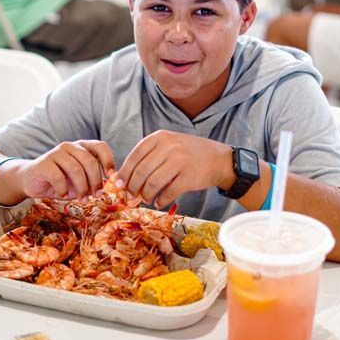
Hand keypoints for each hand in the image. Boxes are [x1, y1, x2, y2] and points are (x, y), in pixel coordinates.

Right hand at [17, 140, 114, 199]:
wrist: (32, 181)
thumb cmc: (60, 181)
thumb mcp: (79, 179)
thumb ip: (92, 179)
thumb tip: (110, 186)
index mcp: (81, 147)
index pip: (100, 146)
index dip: (108, 160)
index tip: (111, 177)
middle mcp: (70, 146)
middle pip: (89, 160)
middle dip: (95, 180)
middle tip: (96, 195)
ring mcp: (56, 153)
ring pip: (76, 169)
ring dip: (81, 188)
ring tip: (82, 199)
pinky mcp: (44, 163)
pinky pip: (58, 177)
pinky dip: (63, 189)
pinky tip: (63, 195)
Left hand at [117, 130, 232, 207]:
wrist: (220, 159)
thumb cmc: (190, 153)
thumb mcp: (169, 144)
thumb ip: (150, 156)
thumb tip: (125, 178)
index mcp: (160, 137)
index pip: (135, 155)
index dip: (125, 171)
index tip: (119, 184)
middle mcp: (169, 146)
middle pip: (141, 171)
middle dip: (133, 187)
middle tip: (131, 196)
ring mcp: (179, 161)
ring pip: (152, 183)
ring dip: (146, 195)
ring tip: (146, 199)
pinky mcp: (188, 177)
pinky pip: (168, 192)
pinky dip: (161, 200)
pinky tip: (159, 202)